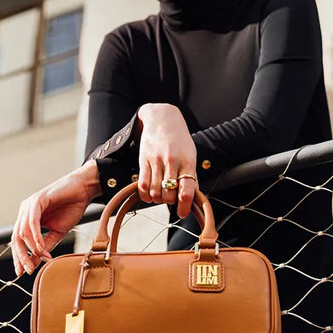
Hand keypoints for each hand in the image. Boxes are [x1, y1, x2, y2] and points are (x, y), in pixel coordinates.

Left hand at [11, 162, 100, 276]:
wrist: (83, 191)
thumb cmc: (70, 208)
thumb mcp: (58, 233)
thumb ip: (45, 246)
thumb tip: (35, 262)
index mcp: (27, 220)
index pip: (18, 241)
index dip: (18, 257)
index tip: (21, 272)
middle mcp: (24, 212)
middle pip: (15, 238)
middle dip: (20, 256)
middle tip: (28, 269)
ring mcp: (29, 205)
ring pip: (22, 231)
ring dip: (30, 247)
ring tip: (40, 257)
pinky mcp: (37, 200)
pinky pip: (32, 221)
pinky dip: (35, 235)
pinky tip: (40, 246)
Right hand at [135, 103, 198, 217]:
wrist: (162, 119)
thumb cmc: (178, 139)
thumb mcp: (190, 154)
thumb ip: (190, 174)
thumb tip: (190, 196)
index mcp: (187, 161)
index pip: (186, 189)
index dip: (184, 206)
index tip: (182, 213)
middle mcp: (172, 162)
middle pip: (169, 194)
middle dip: (169, 202)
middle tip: (170, 199)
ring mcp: (157, 161)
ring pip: (155, 191)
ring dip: (157, 199)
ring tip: (159, 196)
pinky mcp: (144, 160)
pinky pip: (142, 184)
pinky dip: (144, 195)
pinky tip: (148, 195)